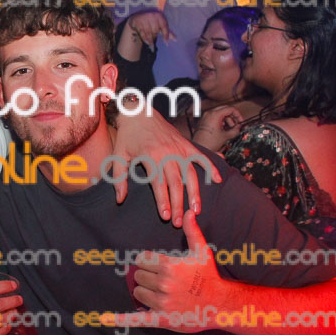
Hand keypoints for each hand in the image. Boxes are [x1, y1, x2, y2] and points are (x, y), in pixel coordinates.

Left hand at [104, 211, 219, 333]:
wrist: (219, 305)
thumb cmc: (209, 277)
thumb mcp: (201, 252)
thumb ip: (191, 231)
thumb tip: (188, 211)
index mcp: (168, 266)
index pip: (141, 260)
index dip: (147, 262)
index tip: (157, 265)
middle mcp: (163, 284)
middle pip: (138, 276)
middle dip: (147, 277)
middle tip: (162, 281)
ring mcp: (162, 302)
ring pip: (137, 293)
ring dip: (145, 292)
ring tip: (161, 293)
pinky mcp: (161, 318)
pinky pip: (136, 319)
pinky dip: (120, 319)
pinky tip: (103, 319)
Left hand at [112, 109, 221, 226]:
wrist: (139, 112)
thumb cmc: (127, 136)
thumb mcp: (118, 156)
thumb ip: (119, 178)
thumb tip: (120, 199)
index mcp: (150, 156)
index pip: (158, 183)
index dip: (163, 201)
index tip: (166, 217)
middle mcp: (167, 152)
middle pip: (176, 183)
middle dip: (178, 204)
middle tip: (179, 222)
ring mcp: (179, 148)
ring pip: (190, 174)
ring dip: (194, 193)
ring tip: (196, 210)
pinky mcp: (186, 144)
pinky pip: (201, 157)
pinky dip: (211, 167)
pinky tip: (217, 180)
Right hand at [127, 9, 173, 49]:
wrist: (137, 17)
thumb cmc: (151, 21)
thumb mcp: (160, 24)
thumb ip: (166, 31)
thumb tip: (175, 39)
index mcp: (159, 16)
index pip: (164, 26)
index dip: (166, 35)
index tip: (167, 43)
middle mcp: (152, 16)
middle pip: (156, 31)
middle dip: (155, 36)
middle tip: (154, 40)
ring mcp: (144, 19)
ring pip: (149, 33)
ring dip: (150, 40)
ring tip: (151, 45)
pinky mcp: (138, 23)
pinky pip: (143, 34)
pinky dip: (145, 39)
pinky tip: (147, 42)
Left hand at [191, 105, 241, 150]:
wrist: (198, 148)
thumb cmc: (208, 143)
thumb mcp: (226, 136)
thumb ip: (235, 130)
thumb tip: (239, 127)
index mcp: (215, 115)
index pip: (230, 109)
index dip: (238, 114)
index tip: (241, 120)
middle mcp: (209, 113)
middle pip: (225, 109)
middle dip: (232, 117)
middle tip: (236, 125)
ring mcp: (205, 116)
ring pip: (220, 113)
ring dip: (227, 120)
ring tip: (229, 129)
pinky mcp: (204, 121)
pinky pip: (214, 117)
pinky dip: (220, 121)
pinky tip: (223, 129)